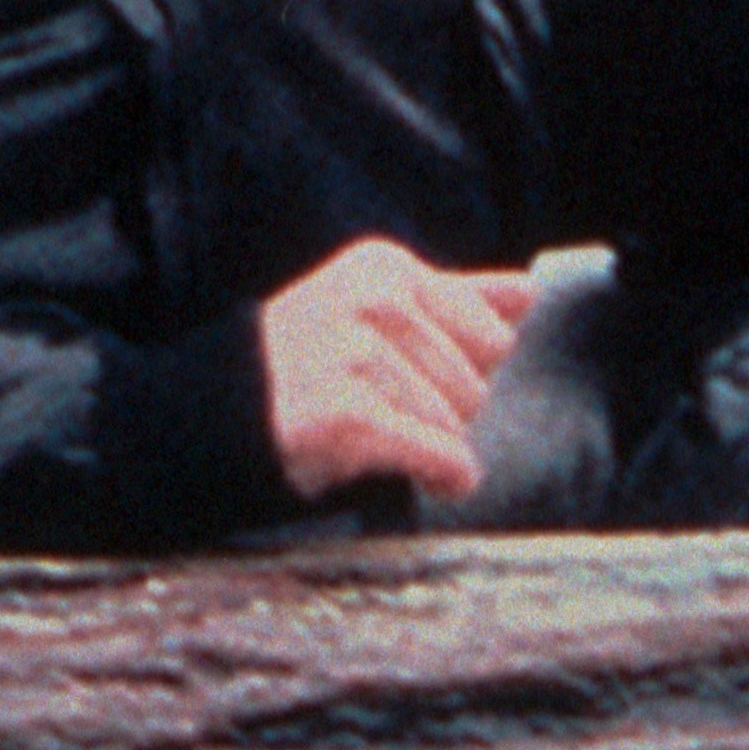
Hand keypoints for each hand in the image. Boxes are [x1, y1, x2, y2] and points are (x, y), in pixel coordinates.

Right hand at [257, 237, 535, 503]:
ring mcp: (357, 354)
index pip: (493, 337)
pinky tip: (440, 480)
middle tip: (387, 411)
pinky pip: (440, 454)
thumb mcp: (377, 311)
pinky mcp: (346, 413)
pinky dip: (447, 475)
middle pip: (475, 384)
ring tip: (379, 434)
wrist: (220, 413)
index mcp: (387, 269)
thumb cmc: (312, 360)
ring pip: (456, 424)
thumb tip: (528, 295)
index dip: (465, 371)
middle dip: (445, 410)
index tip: (416, 378)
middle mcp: (374, 301)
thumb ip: (457, 300)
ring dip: (430, 445)